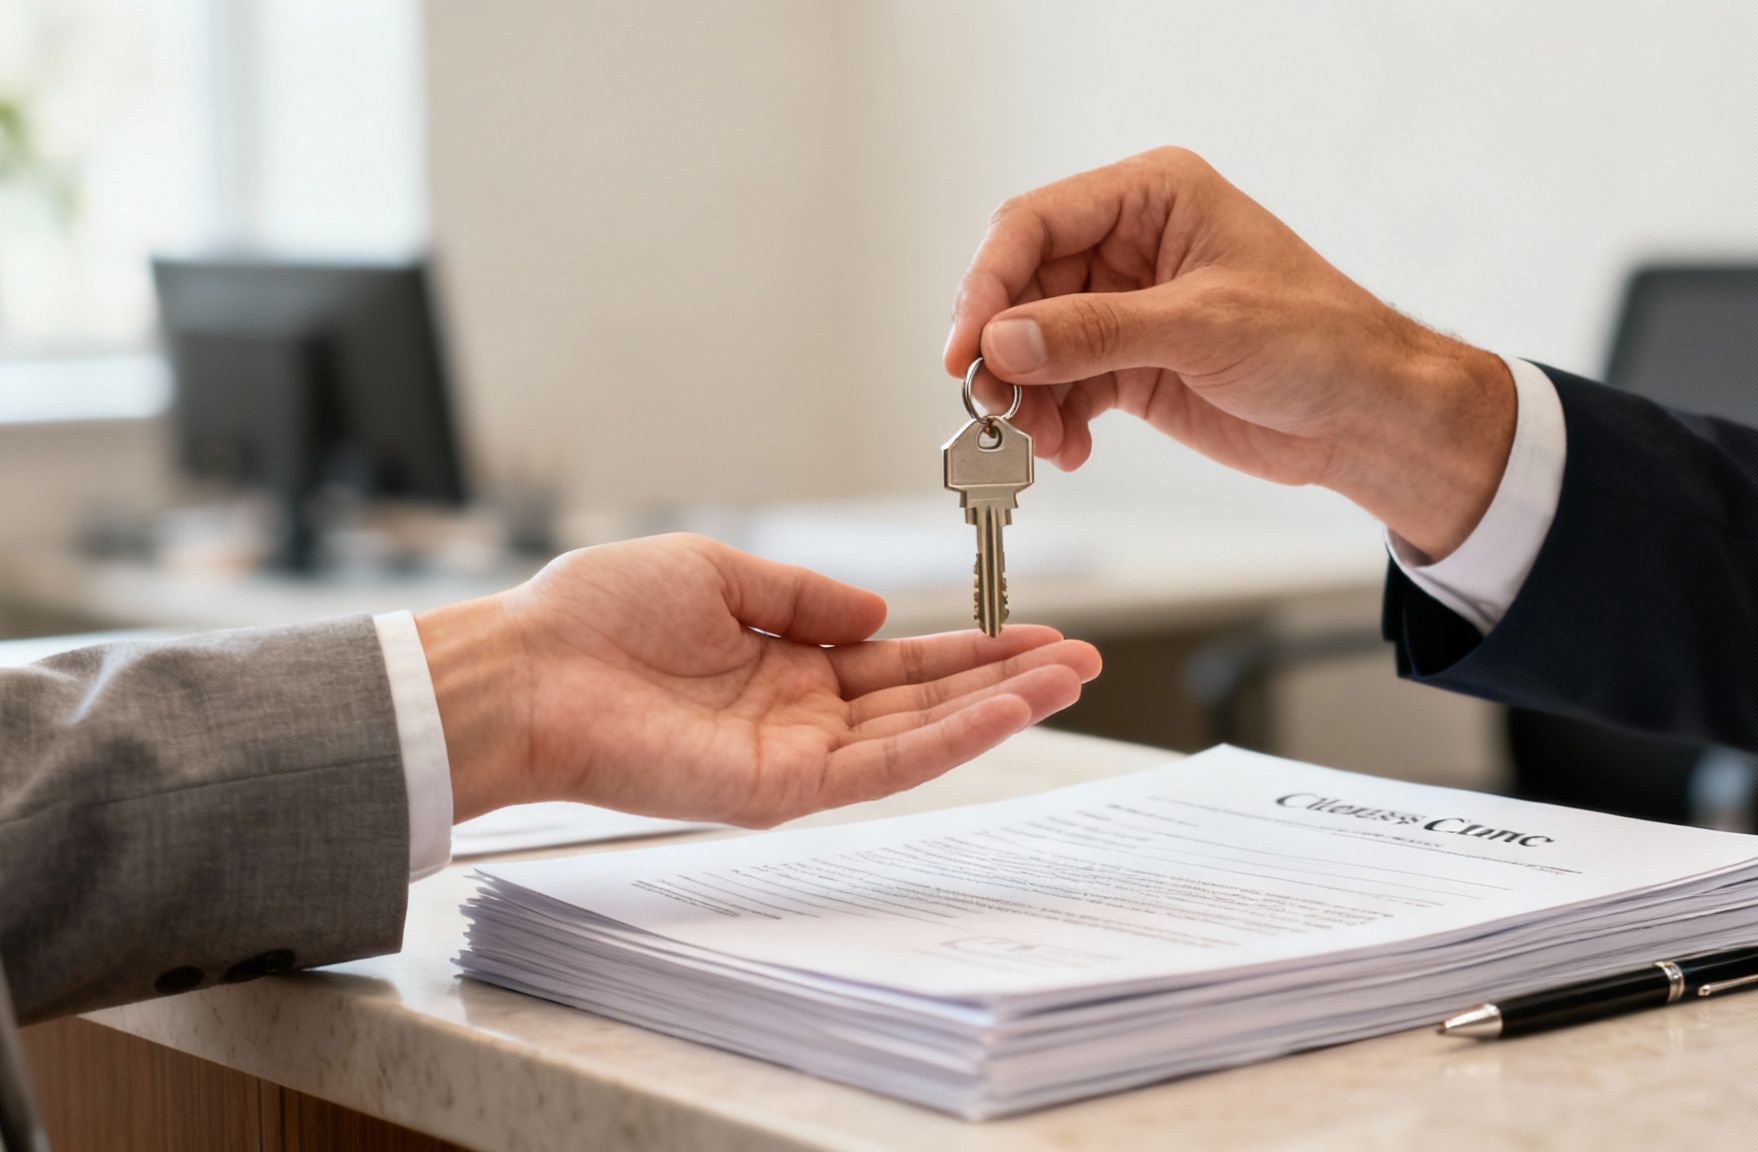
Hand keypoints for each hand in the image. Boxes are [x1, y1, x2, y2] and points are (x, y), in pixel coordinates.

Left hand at [417, 534, 1100, 826]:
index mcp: (785, 664)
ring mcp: (796, 757)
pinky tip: (1002, 712)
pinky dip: (948, 741)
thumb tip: (881, 611)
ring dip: (997, 710)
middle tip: (1081, 662)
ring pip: (919, 736)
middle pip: (926, 701)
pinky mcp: (782, 789)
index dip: (969, 648)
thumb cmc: (594, 617)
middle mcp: (800, 716)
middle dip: (1006, 680)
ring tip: (1067, 681)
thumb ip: (807, 595)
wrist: (525, 670)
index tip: (1033, 632)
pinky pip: (884, 767)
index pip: (900, 662)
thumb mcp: (720, 571)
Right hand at [946, 146, 1516, 560]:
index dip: (990, 284)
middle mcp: (1130, 243)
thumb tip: (1004, 341)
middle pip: (1024, 287)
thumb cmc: (1319, 342)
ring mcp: (1127, 307)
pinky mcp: (1132, 365)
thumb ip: (1096, 333)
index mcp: (1152, 196)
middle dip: (1003, 350)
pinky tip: (1065, 450)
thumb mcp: (1203, 328)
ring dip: (1025, 395)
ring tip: (1036, 441)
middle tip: (990, 406)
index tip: (967, 347)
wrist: (1369, 416)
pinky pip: (1064, 387)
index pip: (1036, 223)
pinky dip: (1054, 421)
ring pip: (1035, 344)